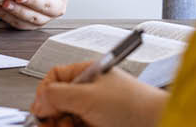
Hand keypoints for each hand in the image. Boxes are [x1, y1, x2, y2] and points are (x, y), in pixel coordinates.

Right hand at [30, 61, 168, 126]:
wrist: (156, 123)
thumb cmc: (133, 105)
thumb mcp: (88, 96)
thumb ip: (57, 95)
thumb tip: (38, 100)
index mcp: (86, 73)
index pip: (54, 77)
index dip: (44, 93)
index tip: (40, 109)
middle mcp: (89, 91)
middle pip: (57, 102)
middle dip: (52, 114)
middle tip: (53, 124)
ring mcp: (94, 110)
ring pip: (64, 119)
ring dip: (61, 126)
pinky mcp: (98, 126)